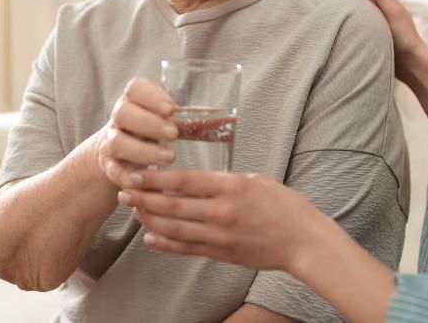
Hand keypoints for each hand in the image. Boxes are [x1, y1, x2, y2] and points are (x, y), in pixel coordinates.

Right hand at [97, 78, 177, 188]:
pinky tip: (145, 182)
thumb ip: (187, 116)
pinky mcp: (110, 165)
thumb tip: (225, 121)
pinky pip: (114, 171)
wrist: (122, 153)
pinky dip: (128, 176)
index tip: (170, 109)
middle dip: (149, 124)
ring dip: (143, 151)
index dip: (151, 97)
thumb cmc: (154, 129)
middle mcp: (120, 117)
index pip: (135, 89)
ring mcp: (111, 141)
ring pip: (118, 142)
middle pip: (124, 113)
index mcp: (134, 100)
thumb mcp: (166, 119)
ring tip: (169, 158)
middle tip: (173, 134)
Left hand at [119, 169, 318, 271]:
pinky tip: (150, 238)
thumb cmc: (282, 204)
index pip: (183, 181)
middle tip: (123, 192)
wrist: (304, 240)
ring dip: (150, 219)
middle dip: (144, 198)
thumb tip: (193, 181)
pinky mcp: (222, 253)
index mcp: (229, 186)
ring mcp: (221, 235)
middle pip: (173, 205)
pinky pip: (188, 248)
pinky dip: (167, 244)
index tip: (136, 174)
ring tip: (133, 210)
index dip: (155, 179)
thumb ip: (222, 182)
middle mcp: (221, 211)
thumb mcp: (253, 179)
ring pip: (176, 227)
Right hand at [319, 0, 422, 82]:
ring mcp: (369, 20)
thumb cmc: (404, 39)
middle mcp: (372, 7)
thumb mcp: (392, 12)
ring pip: (348, 4)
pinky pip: (348, 19)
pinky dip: (339, 13)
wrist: (412, 66)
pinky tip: (330, 16)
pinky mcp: (366, 33)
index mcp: (377, 0)